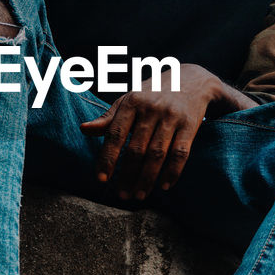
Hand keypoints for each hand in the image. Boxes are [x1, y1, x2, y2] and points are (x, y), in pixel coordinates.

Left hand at [79, 65, 219, 200]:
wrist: (191, 79)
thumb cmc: (153, 93)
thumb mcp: (129, 99)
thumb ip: (108, 117)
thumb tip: (84, 129)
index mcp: (132, 102)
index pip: (115, 134)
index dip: (107, 158)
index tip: (102, 179)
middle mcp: (151, 109)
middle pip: (137, 149)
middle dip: (127, 175)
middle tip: (121, 195)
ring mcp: (172, 117)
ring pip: (157, 154)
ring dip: (147, 179)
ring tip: (139, 195)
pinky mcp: (190, 125)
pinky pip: (180, 153)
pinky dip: (172, 172)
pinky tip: (164, 186)